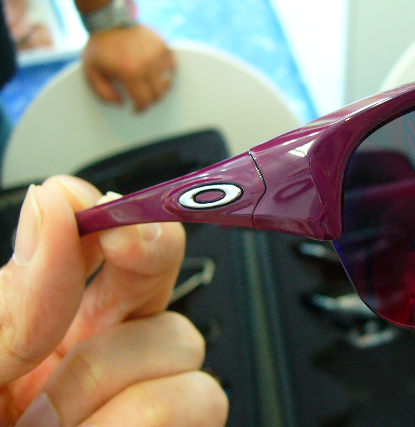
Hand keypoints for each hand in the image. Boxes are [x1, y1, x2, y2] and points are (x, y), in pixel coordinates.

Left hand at [0, 176, 227, 425]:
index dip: (100, 214)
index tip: (87, 206)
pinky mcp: (184, 422)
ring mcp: (146, 385)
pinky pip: (201, 395)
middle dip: (150, 245)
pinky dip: (142, 419)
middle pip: (159, 265)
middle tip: (123, 241)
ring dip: (109, 380)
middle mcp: (102, 345)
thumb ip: (14, 300)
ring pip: (182, 338)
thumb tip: (51, 205)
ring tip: (47, 423)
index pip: (91, 243)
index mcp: (46, 320)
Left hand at [82, 25, 175, 111]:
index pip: (144, 101)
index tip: (137, 109)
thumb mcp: (92, 73)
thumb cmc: (100, 47)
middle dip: (150, 100)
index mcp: (129, 73)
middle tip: (143, 98)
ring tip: (150, 85)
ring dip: (159, 87)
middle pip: (158, 94)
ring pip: (167, 81)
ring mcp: (157, 54)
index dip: (140, 109)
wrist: (108, 19)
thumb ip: (104, 93)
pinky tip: (157, 71)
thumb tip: (121, 104)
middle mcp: (147, 65)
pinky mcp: (163, 45)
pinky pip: (172, 65)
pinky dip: (167, 71)